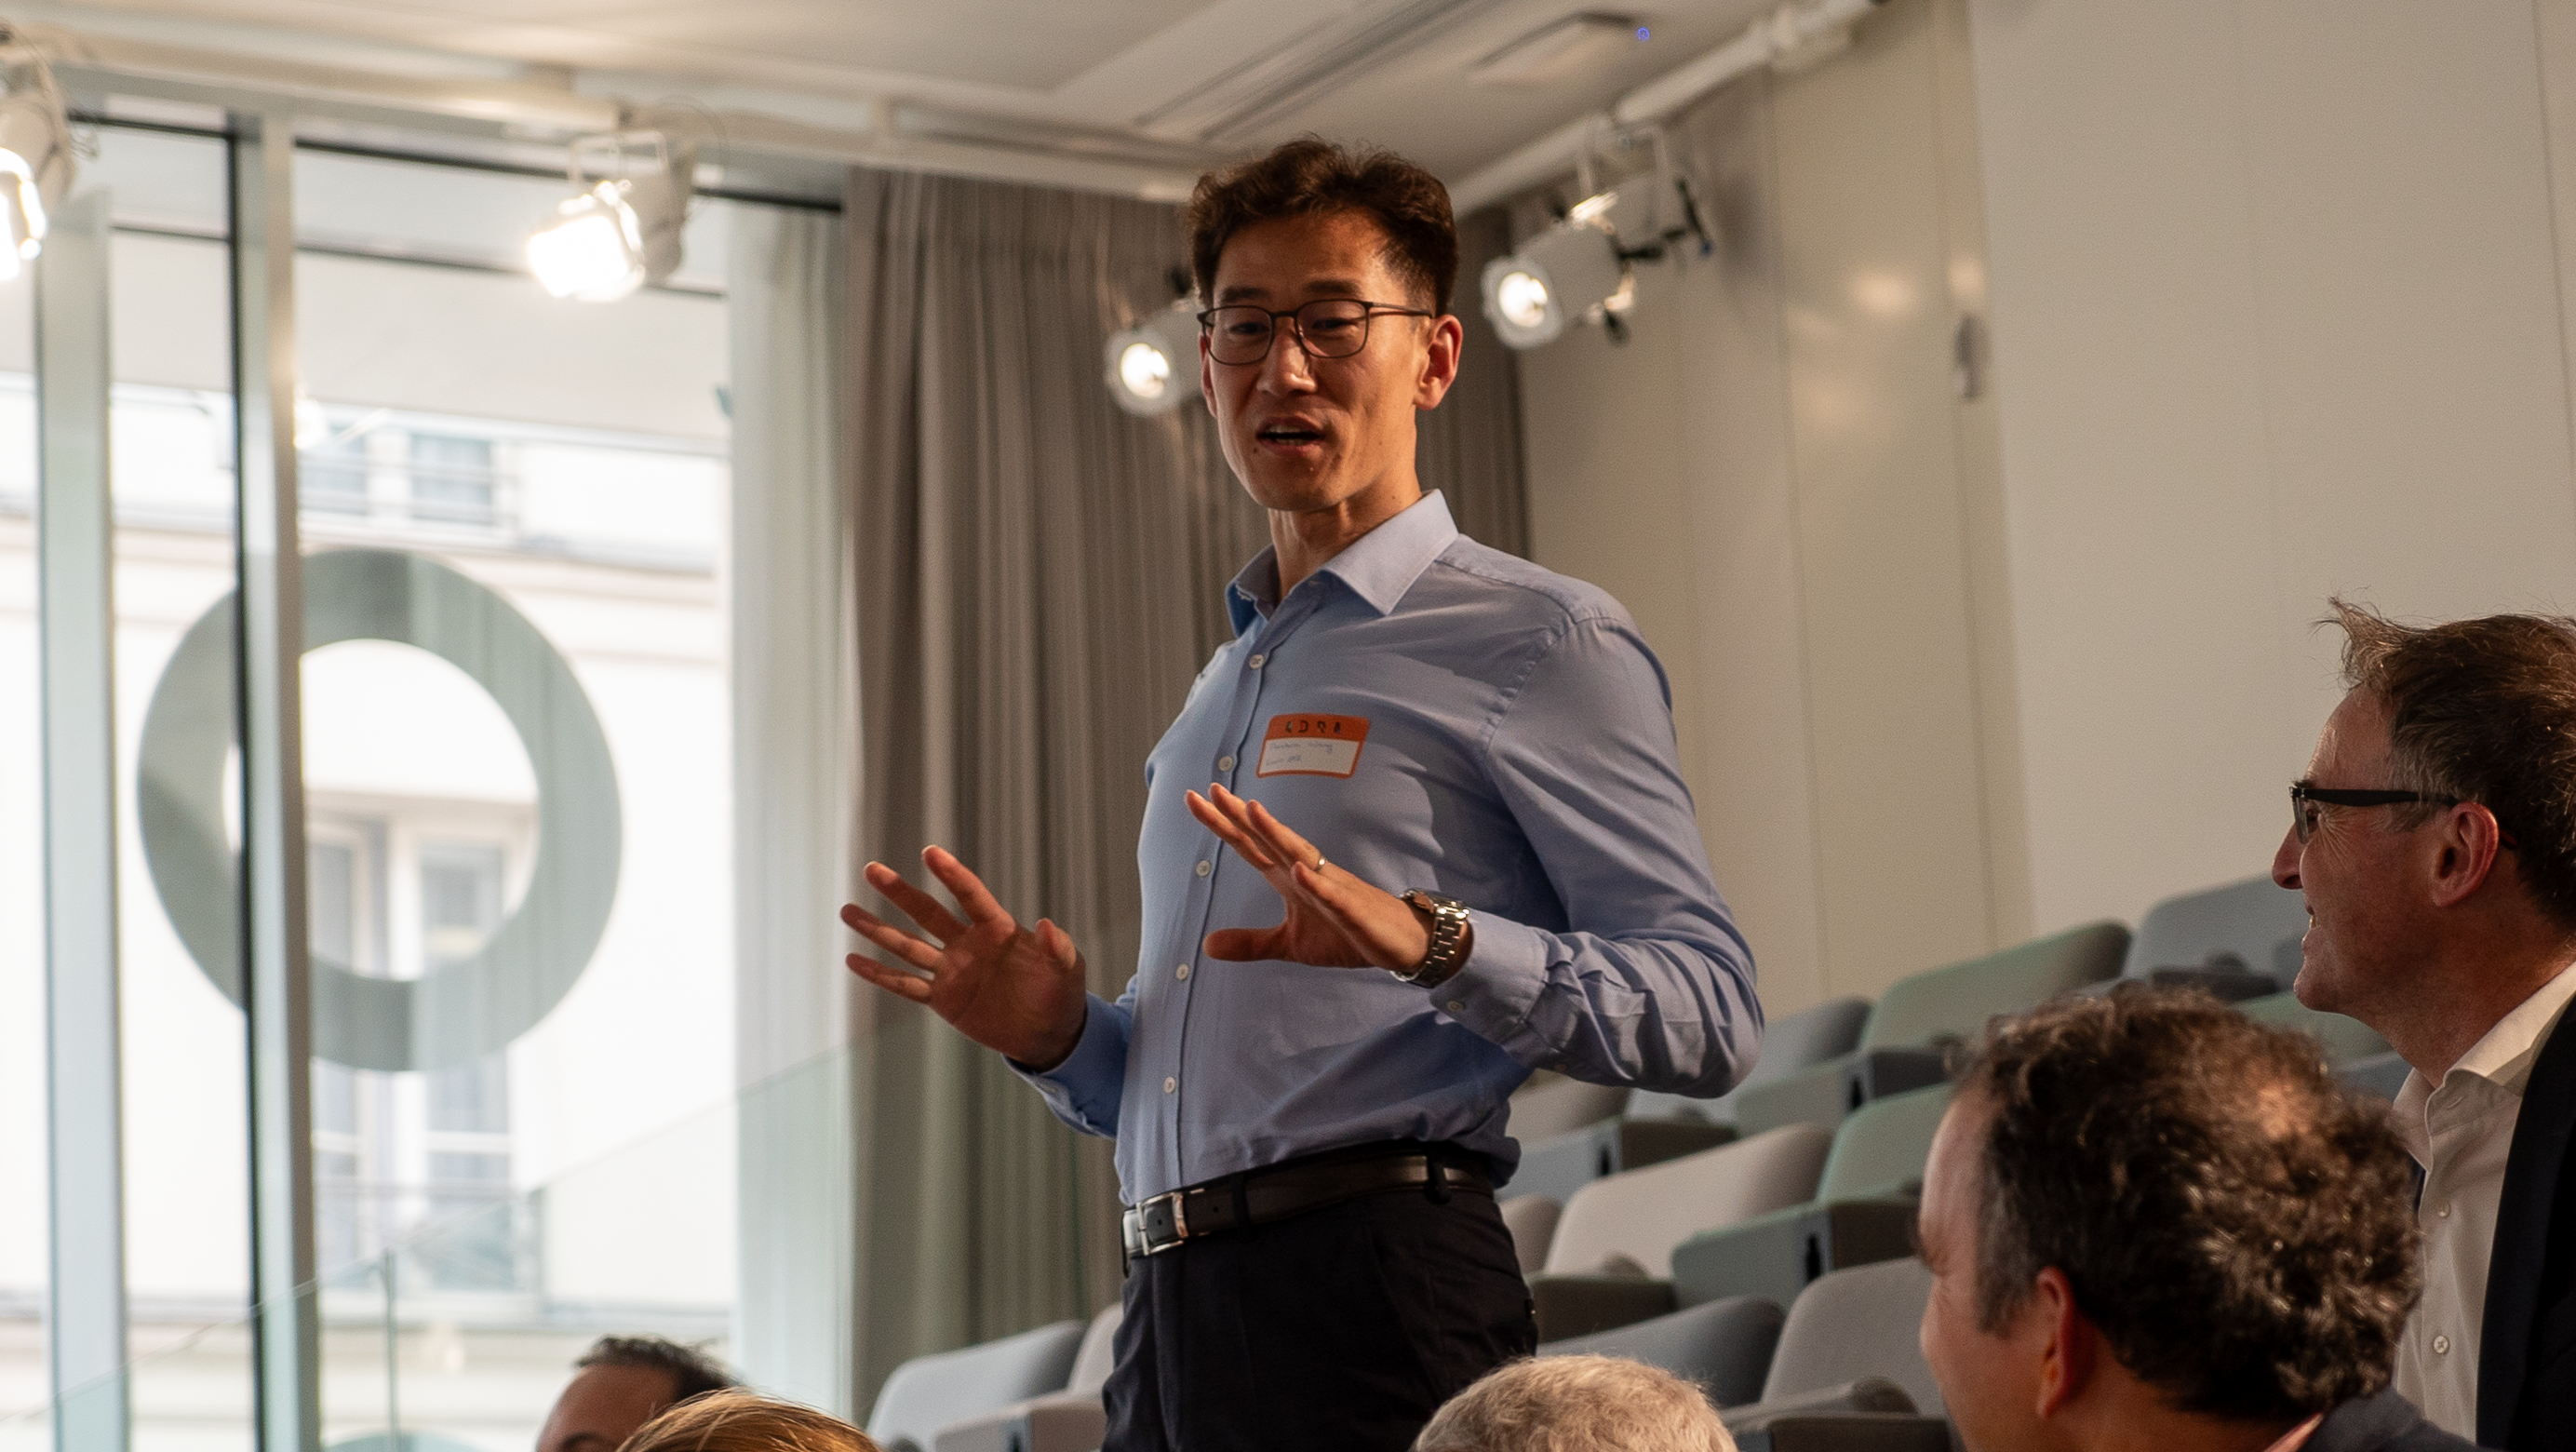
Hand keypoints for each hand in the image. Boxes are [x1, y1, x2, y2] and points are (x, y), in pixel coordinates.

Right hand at [840, 846, 1089, 1069]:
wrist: (1048, 1034)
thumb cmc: (1062, 995)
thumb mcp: (1069, 970)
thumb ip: (1060, 948)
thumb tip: (1048, 924)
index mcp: (998, 930)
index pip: (970, 895)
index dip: (952, 875)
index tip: (931, 852)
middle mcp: (968, 944)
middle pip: (927, 913)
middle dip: (899, 892)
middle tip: (871, 870)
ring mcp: (952, 970)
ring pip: (907, 945)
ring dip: (877, 930)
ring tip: (847, 911)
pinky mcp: (943, 999)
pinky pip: (906, 984)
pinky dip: (880, 974)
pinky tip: (853, 960)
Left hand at [1184, 784, 1441, 973]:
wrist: (1400, 942)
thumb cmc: (1347, 933)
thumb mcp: (1290, 944)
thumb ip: (1250, 942)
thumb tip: (1206, 944)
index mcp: (1290, 878)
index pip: (1250, 846)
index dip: (1223, 824)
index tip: (1194, 799)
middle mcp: (1308, 873)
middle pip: (1269, 840)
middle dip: (1241, 816)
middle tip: (1211, 789)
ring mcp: (1332, 888)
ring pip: (1300, 855)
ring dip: (1276, 833)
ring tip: (1251, 810)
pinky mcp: (1354, 911)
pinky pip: (1333, 895)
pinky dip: (1317, 883)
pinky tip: (1299, 870)